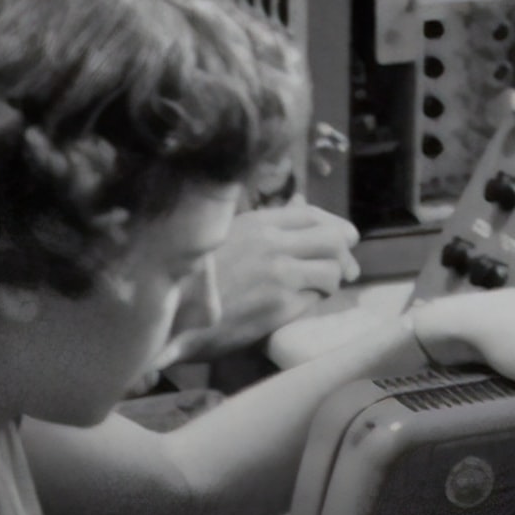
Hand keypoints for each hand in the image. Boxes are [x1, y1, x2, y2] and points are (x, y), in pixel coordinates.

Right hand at [170, 201, 360, 360]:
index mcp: (255, 221)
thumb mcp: (224, 236)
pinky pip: (315, 298)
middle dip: (344, 255)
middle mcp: (272, 242)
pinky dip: (316, 301)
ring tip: (321, 291)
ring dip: (332, 282)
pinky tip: (302, 306)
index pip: (311, 213)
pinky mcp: (279, 305)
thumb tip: (298, 202)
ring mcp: (278, 273)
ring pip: (332, 270)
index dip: (334, 226)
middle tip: (345, 271)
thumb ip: (262, 223)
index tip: (342, 239)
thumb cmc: (189, 277)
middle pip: (333, 238)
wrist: (169, 313)